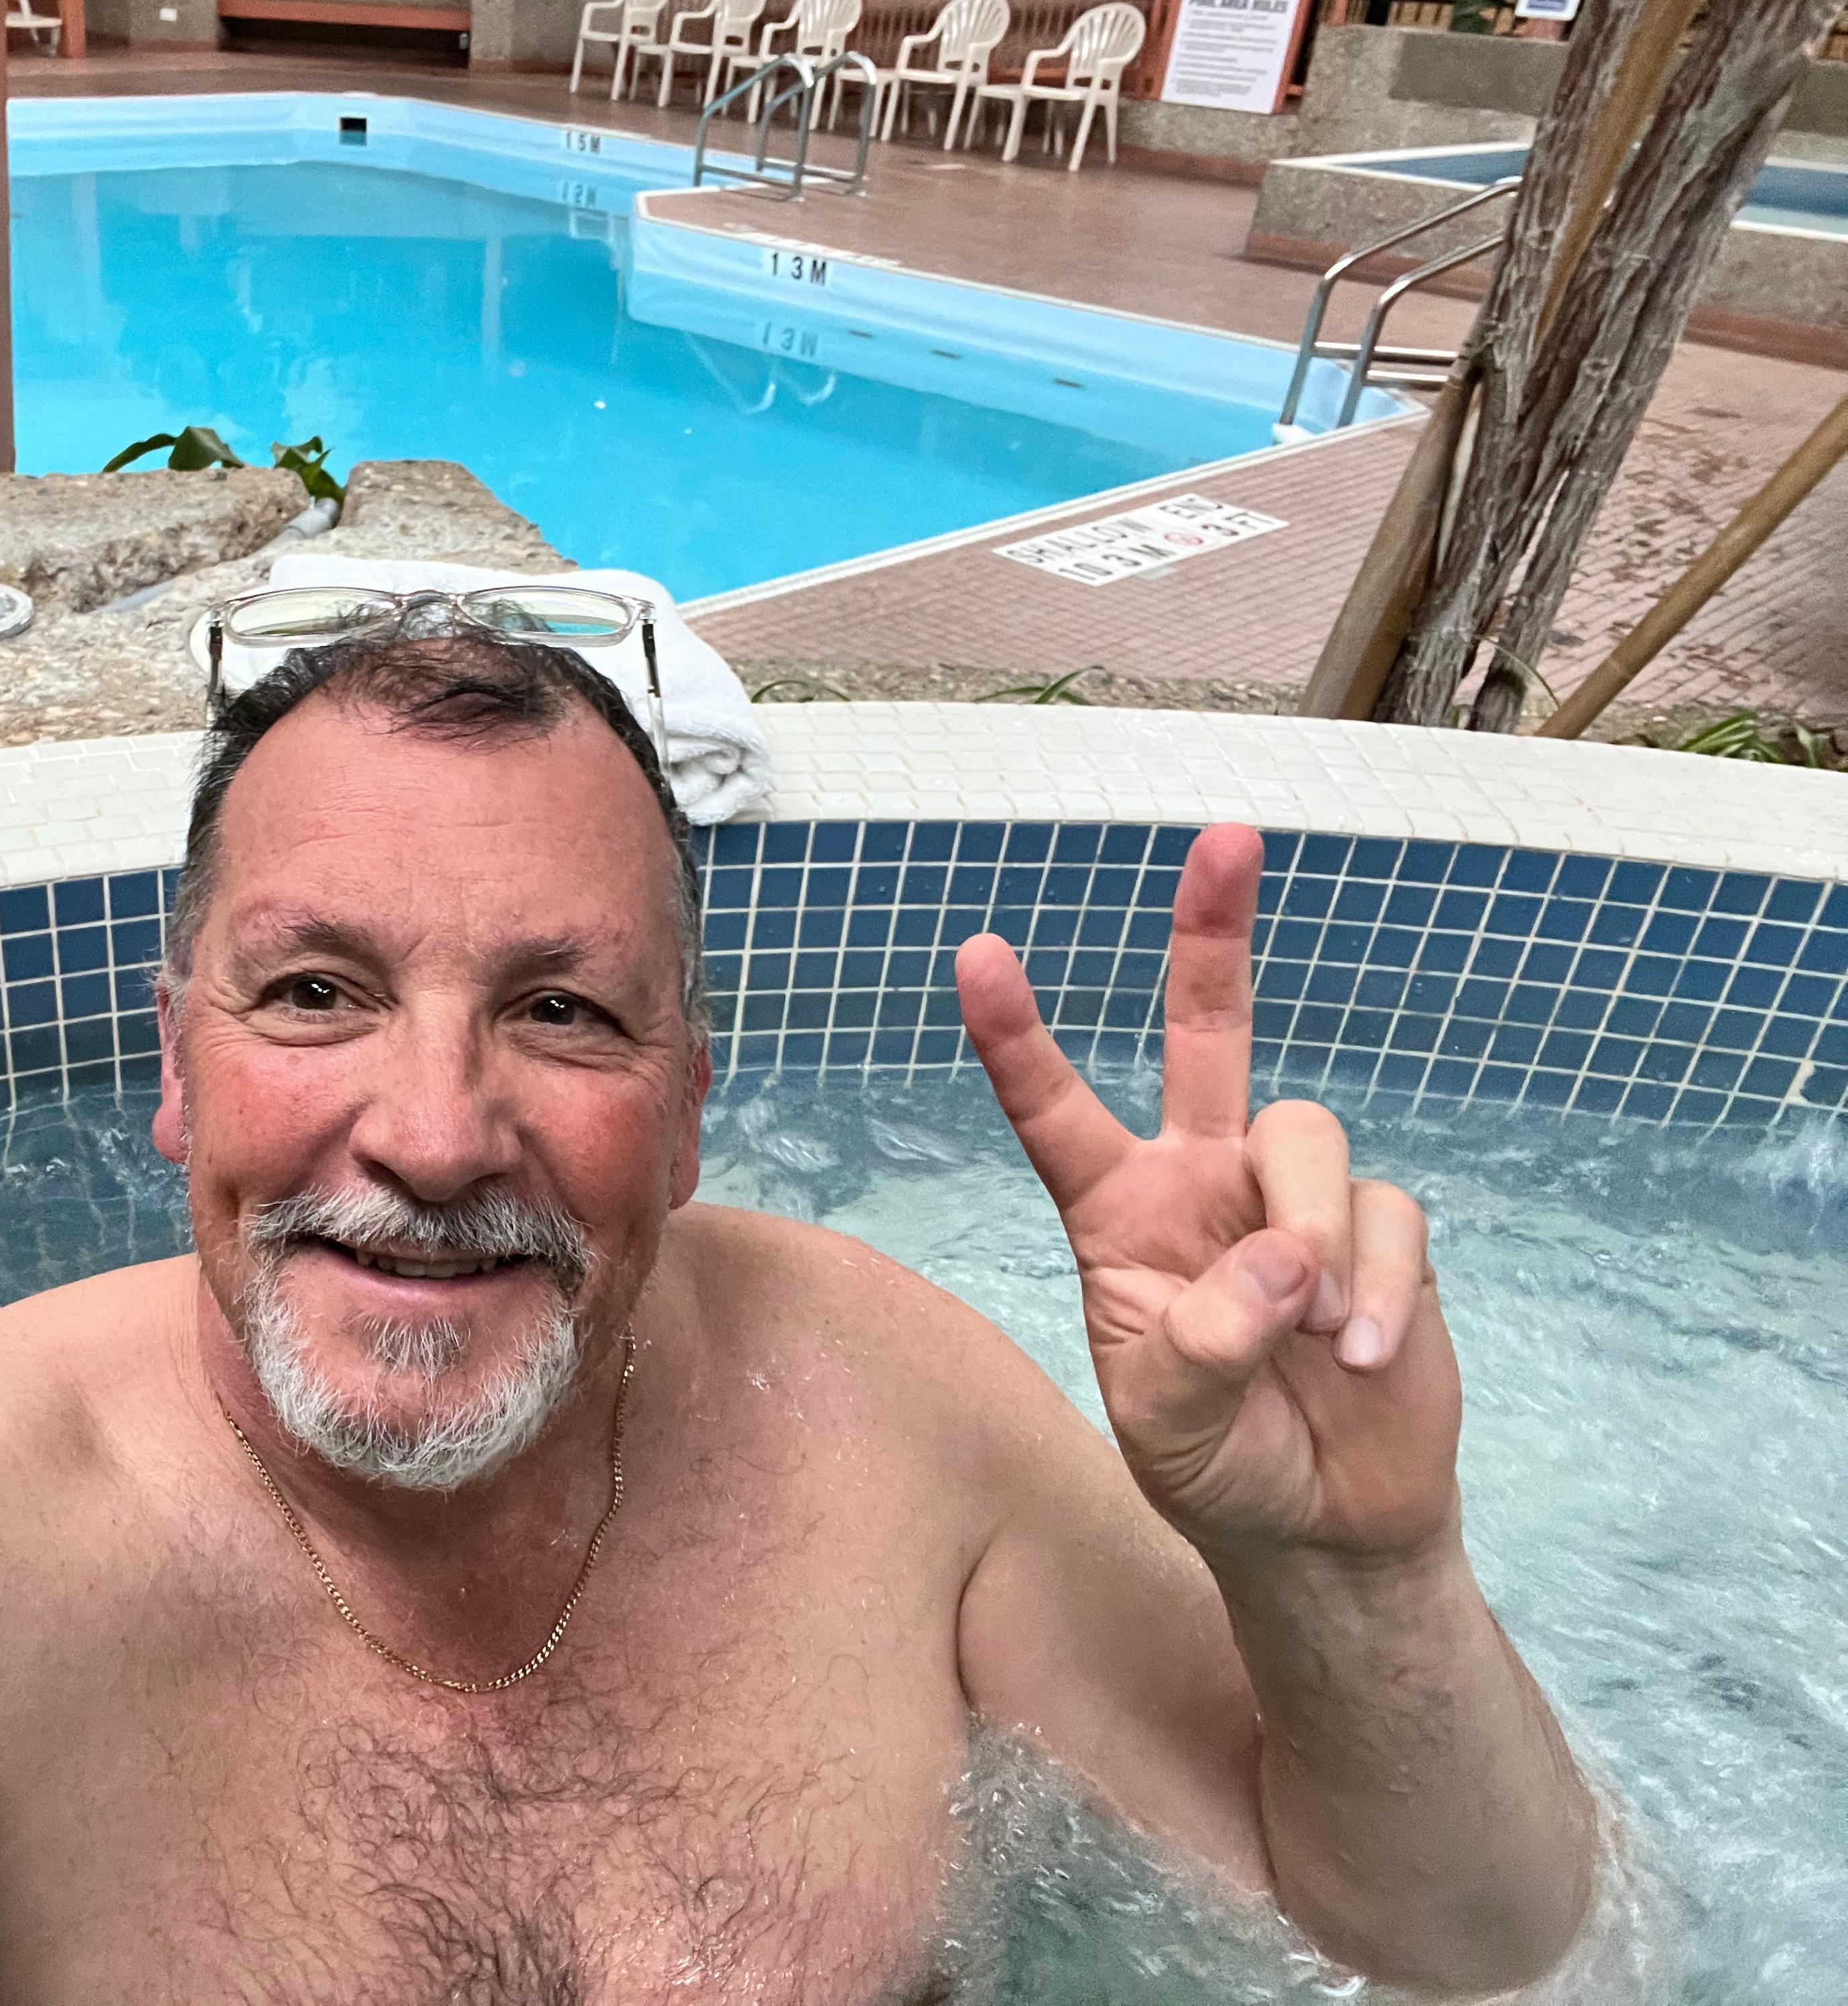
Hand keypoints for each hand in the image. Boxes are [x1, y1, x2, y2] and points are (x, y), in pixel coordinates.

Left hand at [954, 825, 1460, 1566]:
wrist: (1323, 1522)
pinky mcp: (1380, 1229)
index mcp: (1116, 1212)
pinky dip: (1375, 1289)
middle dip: (1213, 932)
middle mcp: (1202, 1178)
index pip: (1054, 1111)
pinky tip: (1362, 1357)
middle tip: (1226, 837)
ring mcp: (1293, 1195)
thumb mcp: (1165, 1425)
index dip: (1016, 1036)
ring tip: (1313, 1338)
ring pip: (1305, 1135)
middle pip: (1209, 1030)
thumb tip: (1282, 1260)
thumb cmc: (1216, 1461)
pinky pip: (1386, 1217)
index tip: (973, 953)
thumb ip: (1199, 1348)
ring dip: (1311, 1232)